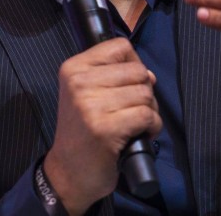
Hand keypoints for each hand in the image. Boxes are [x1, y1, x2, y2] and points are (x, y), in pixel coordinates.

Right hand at [43, 38, 161, 214]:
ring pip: (146, 93)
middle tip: (133, 110)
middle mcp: (79, 82)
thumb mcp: (86, 94)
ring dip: (150, 111)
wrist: (67, 173)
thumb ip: (114, 76)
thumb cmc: (82, 132)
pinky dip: (153, 126)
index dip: (133, 64)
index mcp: (73, 68)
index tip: (127, 85)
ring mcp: (91, 105)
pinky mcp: (106, 128)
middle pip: (138, 71)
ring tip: (135, 124)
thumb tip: (150, 74)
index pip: (120, 47)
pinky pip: (147, 115)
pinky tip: (141, 135)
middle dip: (145, 91)